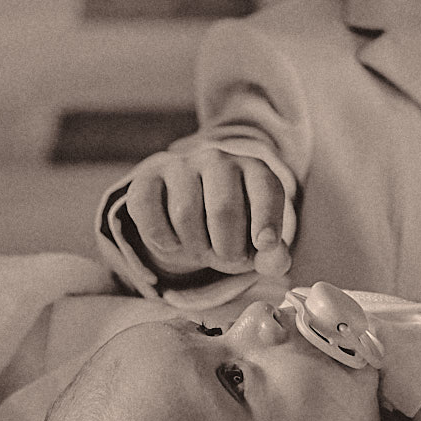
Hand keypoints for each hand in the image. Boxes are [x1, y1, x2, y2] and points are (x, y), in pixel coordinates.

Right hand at [121, 146, 290, 281]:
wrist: (186, 208)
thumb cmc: (231, 228)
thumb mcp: (256, 243)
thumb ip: (272, 256)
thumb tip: (273, 261)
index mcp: (253, 169)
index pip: (265, 189)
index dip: (267, 219)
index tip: (264, 244)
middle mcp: (217, 159)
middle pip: (224, 209)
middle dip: (227, 248)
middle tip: (227, 259)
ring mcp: (180, 164)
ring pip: (185, 214)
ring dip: (194, 247)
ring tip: (201, 249)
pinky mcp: (147, 177)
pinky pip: (148, 210)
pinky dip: (160, 238)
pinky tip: (172, 242)